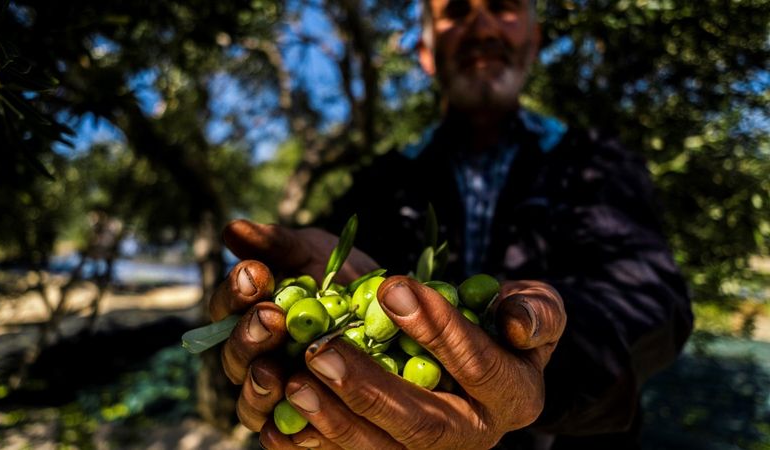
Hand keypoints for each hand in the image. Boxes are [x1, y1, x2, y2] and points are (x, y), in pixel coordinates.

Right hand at [210, 219, 379, 432]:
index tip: (255, 274)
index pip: (227, 308)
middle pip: (235, 358)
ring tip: (275, 373)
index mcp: (251, 315)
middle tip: (271, 319)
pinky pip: (286, 437)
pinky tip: (300, 421)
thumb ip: (277, 244)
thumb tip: (231, 228)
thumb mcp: (317, 253)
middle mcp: (257, 357)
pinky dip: (287, 432)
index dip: (235, 293)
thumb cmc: (346, 278)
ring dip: (258, 388)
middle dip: (247, 337)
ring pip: (252, 403)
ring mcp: (280, 394)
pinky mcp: (306, 424)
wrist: (398, 315)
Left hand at [258, 276, 565, 449]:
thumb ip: (537, 311)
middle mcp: (472, 437)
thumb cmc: (506, 329)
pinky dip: (312, 445)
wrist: (485, 364)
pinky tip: (279, 418)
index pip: (479, 368)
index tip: (394, 287)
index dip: (440, 330)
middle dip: (370, 389)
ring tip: (294, 380)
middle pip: (422, 425)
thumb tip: (515, 324)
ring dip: (334, 420)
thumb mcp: (537, 310)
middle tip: (320, 350)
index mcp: (514, 397)